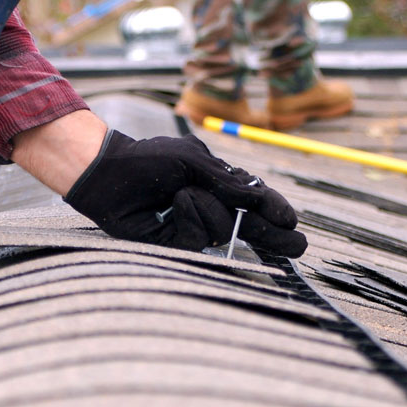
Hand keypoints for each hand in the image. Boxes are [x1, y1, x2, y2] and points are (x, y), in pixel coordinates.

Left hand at [63, 130, 307, 257]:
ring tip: (180, 193)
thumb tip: (262, 199)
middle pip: (250, 229)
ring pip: (223, 230)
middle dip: (274, 237)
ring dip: (207, 207)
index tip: (290, 221)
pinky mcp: (174, 244)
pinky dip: (190, 217)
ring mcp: (193, 227)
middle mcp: (210, 209)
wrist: (109, 172)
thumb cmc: (149, 159)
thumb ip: (230, 182)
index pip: (254, 203)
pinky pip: (197, 238)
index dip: (274, 212)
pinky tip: (175, 204)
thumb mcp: (195, 162)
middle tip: (297, 247)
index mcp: (218, 186)